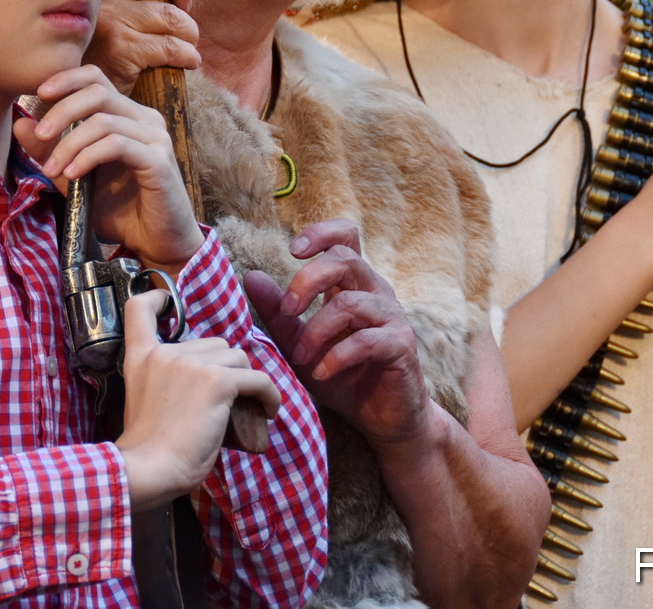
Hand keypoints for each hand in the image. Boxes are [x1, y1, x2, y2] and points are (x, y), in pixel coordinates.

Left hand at [12, 65, 201, 270]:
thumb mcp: (74, 178)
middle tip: (39, 136)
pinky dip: (87, 157)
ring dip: (69, 144)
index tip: (38, 94)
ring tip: (51, 170)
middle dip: (61, 111)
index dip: (67, 79)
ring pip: (103, 121)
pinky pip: (116, 145)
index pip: (96, 79)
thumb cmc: (121, 210)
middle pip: (98, 92)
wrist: (156, 244)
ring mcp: (155, 137)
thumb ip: (51, 152)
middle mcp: (145, 119)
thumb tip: (21, 123)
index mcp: (128, 116)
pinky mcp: (159, 160)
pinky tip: (72, 175)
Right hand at [82, 0, 200, 94]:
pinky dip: (188, 54)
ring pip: (171, 14)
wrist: (72, 96)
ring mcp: (108, 19)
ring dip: (190, 30)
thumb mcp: (108, 10)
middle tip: (184, 9)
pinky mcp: (121, 48)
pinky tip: (188, 61)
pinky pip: (171, 45)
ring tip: (188, 42)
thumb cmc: (94, 50)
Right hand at [116, 290, 283, 510]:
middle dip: (225, 368)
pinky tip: (268, 412)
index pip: (140, 309)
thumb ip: (165, 382)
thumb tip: (198, 387)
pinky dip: (269, 396)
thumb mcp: (144, 403)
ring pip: (238, 358)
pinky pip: (258, 380)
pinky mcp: (217, 381)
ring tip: (248, 408)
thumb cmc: (150, 450)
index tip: (168, 301)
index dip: (157, 298)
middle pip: (213, 342)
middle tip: (227, 401)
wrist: (149, 469)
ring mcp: (191, 363)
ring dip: (246, 381)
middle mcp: (165, 353)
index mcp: (142, 358)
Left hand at [243, 218, 432, 450]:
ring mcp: (391, 317)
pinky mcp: (401, 345)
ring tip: (301, 356)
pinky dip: (337, 356)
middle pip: (345, 259)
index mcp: (352, 284)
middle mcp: (374, 293)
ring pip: (351, 303)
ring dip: (317, 330)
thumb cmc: (343, 377)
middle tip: (288, 310)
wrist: (382, 419)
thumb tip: (251, 277)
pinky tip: (322, 373)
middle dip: (308, 280)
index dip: (321, 233)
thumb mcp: (300, 344)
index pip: (345, 236)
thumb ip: (278, 313)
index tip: (292, 250)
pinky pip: (367, 340)